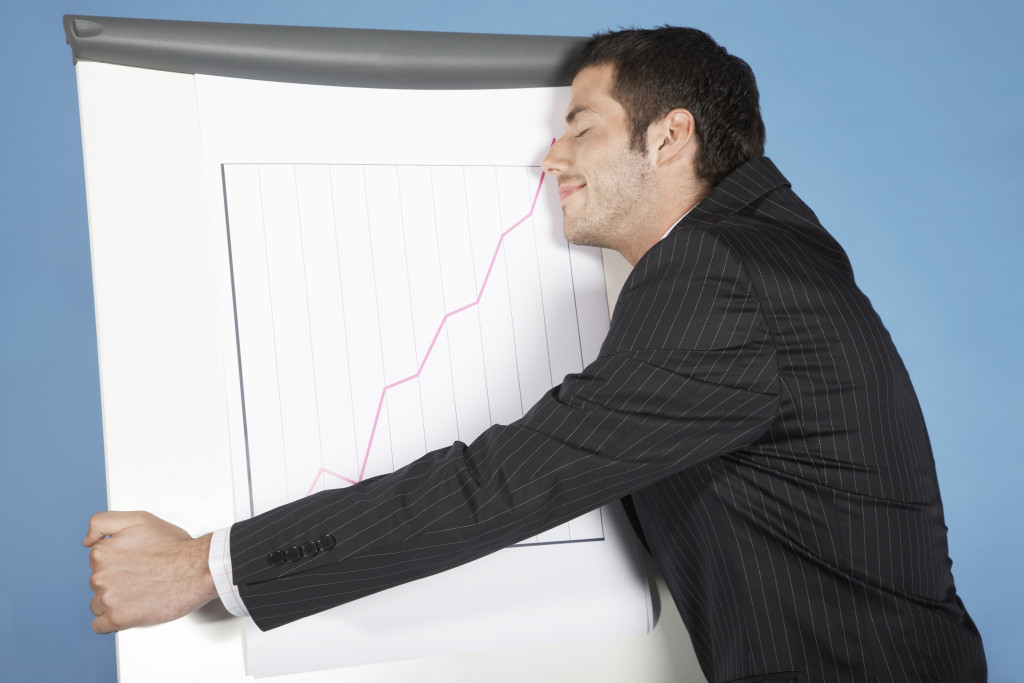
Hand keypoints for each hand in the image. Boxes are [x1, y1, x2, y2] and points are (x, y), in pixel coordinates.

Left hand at [84, 511, 217, 633]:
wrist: (198, 569)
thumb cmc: (175, 547)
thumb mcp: (140, 519)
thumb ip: (104, 522)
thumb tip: (87, 541)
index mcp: (102, 552)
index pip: (97, 562)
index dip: (118, 561)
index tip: (133, 563)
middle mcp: (100, 576)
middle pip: (97, 583)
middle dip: (116, 581)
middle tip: (141, 576)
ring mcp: (108, 598)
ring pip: (98, 604)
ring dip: (115, 600)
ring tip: (140, 592)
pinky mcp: (119, 619)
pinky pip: (101, 626)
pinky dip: (113, 620)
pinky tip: (131, 609)